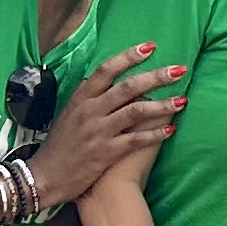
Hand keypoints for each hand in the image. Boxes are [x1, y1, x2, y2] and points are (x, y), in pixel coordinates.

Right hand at [26, 46, 181, 205]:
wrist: (44, 178)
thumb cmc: (59, 146)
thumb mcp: (68, 114)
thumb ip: (88, 98)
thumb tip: (107, 81)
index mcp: (81, 98)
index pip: (107, 70)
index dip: (129, 56)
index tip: (151, 47)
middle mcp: (90, 111)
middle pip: (128, 87)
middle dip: (156, 76)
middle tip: (179, 69)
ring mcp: (99, 131)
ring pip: (136, 111)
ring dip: (162, 105)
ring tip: (183, 100)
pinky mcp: (106, 153)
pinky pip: (136, 140)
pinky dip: (155, 134)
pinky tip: (171, 129)